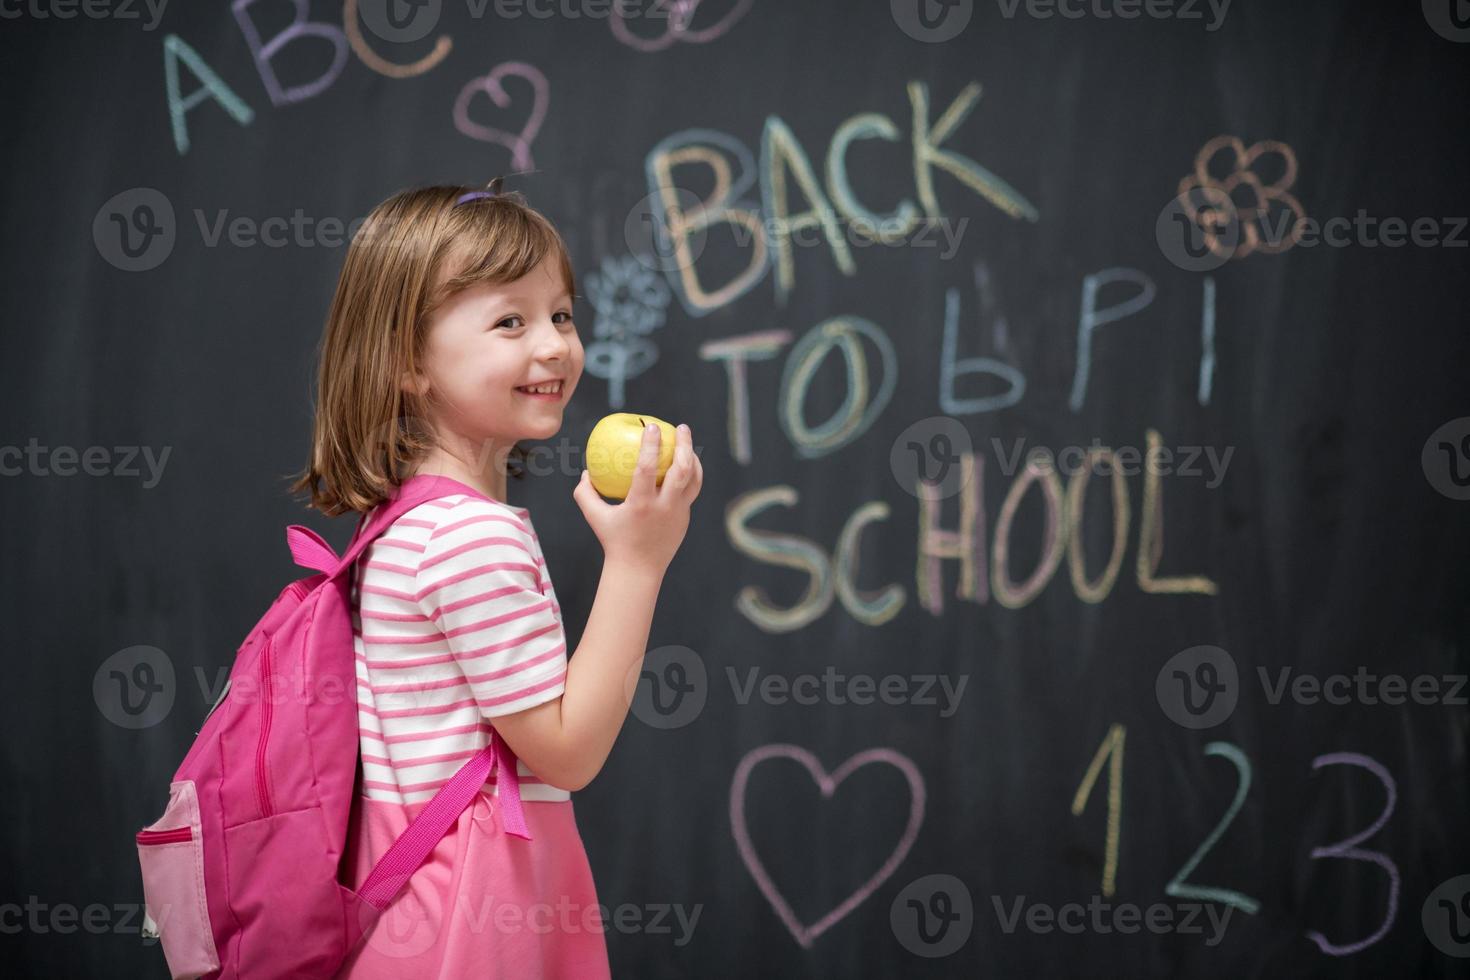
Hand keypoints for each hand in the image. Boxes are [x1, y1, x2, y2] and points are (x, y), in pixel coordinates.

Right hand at [573, 422, 702, 574]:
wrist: (638, 570)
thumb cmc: (613, 540)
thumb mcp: (595, 517)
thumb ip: (585, 493)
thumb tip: (585, 471)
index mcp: (641, 504)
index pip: (648, 468)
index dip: (651, 445)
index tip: (652, 426)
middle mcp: (664, 507)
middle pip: (681, 470)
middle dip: (685, 445)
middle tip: (682, 427)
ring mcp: (678, 513)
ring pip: (693, 480)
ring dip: (693, 458)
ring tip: (687, 443)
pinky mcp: (685, 518)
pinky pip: (691, 491)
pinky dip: (690, 474)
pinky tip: (685, 464)